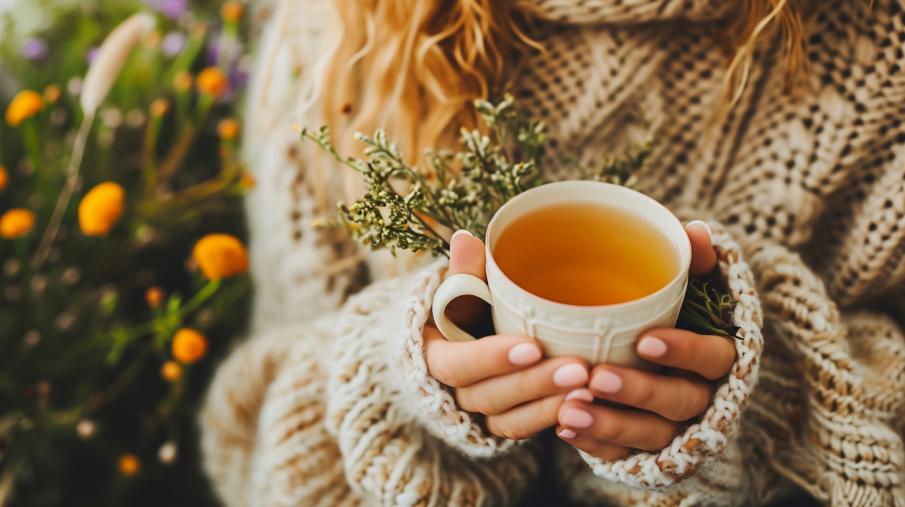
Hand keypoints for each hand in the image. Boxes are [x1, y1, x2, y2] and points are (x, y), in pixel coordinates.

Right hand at [424, 230, 589, 439]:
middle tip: (578, 368)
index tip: (532, 346)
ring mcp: (478, 414)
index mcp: (434, 356)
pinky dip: (552, 418)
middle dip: (535, 383)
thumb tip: (465, 239)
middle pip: (490, 395)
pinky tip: (584, 405)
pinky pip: (524, 430)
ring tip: (588, 387)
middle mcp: (453, 392)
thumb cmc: (465, 309)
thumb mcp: (461, 288)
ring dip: (549, 404)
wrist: (461, 343)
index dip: (492, 359)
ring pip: (510, 418)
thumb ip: (465, 270)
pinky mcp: (503, 424)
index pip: (457, 365)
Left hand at [555, 220, 736, 459]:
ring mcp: (674, 428)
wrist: (665, 365)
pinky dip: (595, 444)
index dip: (685, 351)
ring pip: (650, 434)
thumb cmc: (674, 315)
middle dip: (637, 392)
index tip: (647, 339)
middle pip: (679, 402)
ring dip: (609, 424)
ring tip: (569, 410)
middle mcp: (700, 396)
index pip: (714, 358)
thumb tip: (694, 231)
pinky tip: (564, 428)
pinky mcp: (646, 449)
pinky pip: (624, 454)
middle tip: (595, 377)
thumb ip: (691, 262)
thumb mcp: (688, 287)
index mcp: (716, 357)